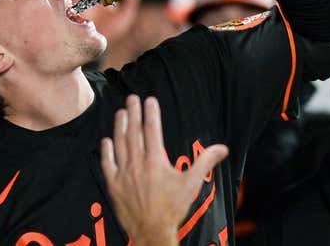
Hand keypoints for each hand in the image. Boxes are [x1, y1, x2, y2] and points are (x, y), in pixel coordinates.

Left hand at [101, 95, 227, 245]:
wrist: (152, 231)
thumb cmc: (173, 207)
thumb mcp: (191, 184)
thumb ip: (205, 162)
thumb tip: (222, 148)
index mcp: (156, 160)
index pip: (152, 129)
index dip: (151, 113)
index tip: (150, 99)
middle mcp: (137, 163)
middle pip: (134, 132)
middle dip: (133, 113)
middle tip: (132, 98)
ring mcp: (124, 174)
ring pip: (120, 144)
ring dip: (119, 126)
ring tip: (120, 112)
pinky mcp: (114, 185)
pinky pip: (108, 164)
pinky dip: (106, 151)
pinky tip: (106, 140)